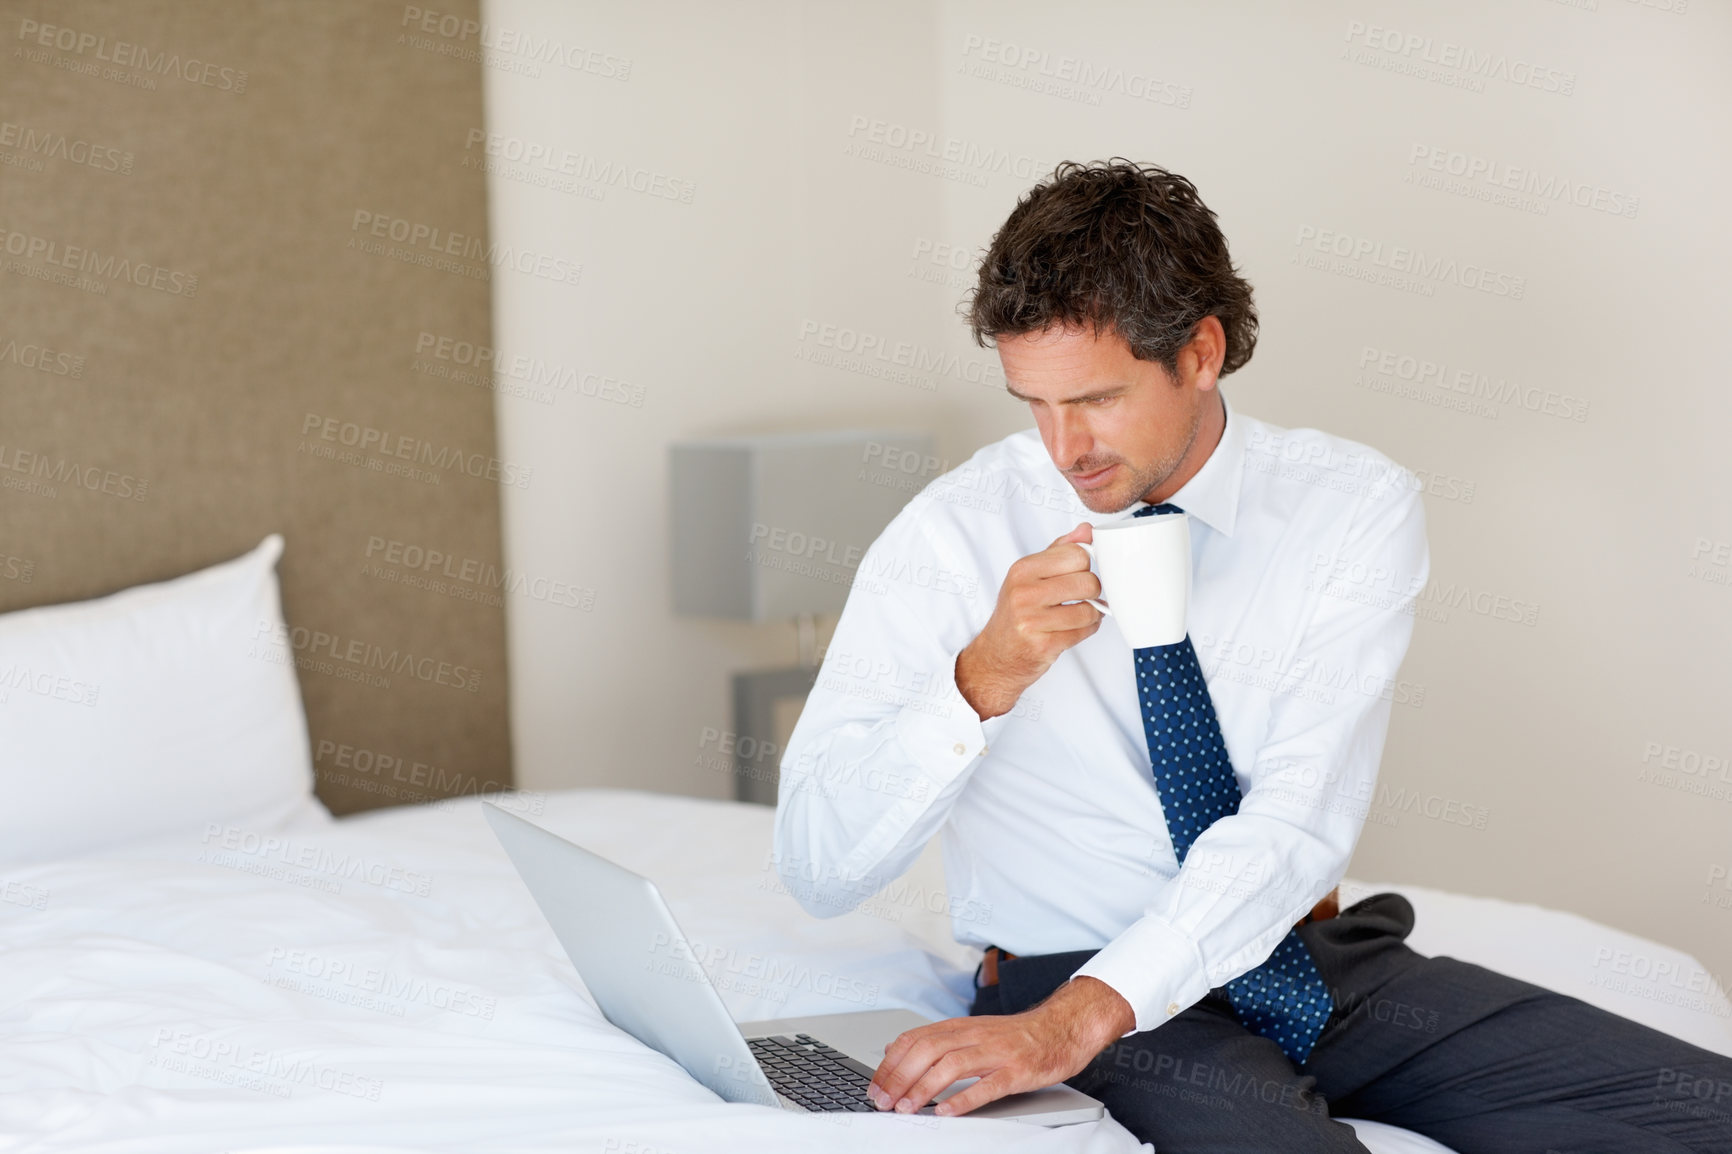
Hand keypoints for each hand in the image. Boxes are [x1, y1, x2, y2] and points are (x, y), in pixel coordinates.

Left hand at [866, 976, 1132, 1116]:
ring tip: (907, 1108)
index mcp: (961, 1027)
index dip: (891, 1063)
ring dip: (924, 1087)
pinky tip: (947, 1111)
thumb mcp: (973, 1032)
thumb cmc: (1017, 1036)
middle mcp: (975, 1035)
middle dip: (900, 1077)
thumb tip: (897, 1050)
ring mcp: (997, 1052)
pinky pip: (988, 1085)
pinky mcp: (1017, 1070)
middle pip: (927, 1050)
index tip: (875, 1086)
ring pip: (952, 1065)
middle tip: (884, 1101)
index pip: (915, 1039)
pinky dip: (964, 1098)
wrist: (1062, 1027)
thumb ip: (939, 1041)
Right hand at [955, 523, 1100, 720]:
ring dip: (1092, 613)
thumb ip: (1058, 550)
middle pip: (1087, 581)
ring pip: (1089, 609)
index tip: (1079, 573)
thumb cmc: (1016, 613)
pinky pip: (1084, 631)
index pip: (1076, 554)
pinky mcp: (1044, 645)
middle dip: (1091, 591)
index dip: (1085, 565)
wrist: (997, 655)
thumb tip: (1085, 530)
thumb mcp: (1029, 576)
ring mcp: (1032, 621)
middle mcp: (1024, 593)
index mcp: (1022, 570)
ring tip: (1081, 614)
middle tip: (1082, 596)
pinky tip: (1076, 628)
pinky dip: (1088, 629)